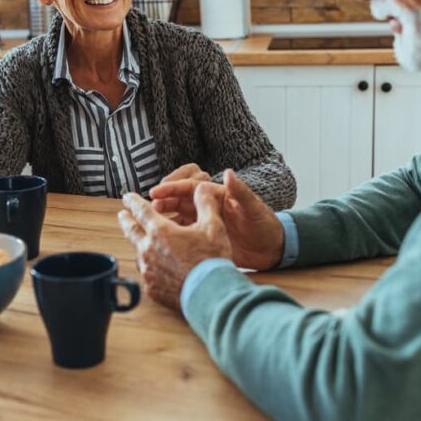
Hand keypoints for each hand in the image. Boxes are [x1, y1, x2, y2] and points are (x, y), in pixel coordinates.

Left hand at [118, 185, 231, 311]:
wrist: (211, 295)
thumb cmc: (212, 260)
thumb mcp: (213, 227)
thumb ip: (205, 204)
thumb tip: (202, 188)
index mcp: (160, 231)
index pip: (141, 211)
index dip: (133, 201)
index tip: (127, 197)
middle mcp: (148, 249)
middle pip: (131, 231)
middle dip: (126, 220)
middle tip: (122, 215)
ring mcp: (148, 270)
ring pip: (137, 252)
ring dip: (137, 244)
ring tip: (140, 241)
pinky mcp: (151, 287)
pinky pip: (146, 273)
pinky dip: (148, 266)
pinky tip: (154, 266)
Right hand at [151, 169, 283, 270]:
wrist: (271, 249)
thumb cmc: (265, 225)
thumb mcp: (254, 208)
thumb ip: (241, 191)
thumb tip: (228, 172)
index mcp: (217, 193)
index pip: (189, 185)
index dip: (171, 188)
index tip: (156, 192)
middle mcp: (206, 204)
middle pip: (177, 197)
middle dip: (162, 200)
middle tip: (149, 207)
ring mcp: (202, 220)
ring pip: (176, 213)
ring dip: (163, 214)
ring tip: (149, 221)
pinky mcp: (201, 235)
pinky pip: (180, 230)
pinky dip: (169, 231)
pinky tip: (159, 238)